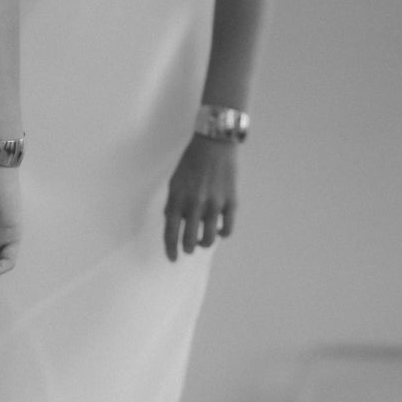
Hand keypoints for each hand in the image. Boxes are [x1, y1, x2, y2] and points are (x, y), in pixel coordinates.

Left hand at [163, 136, 238, 260]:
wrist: (214, 142)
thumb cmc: (192, 161)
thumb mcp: (175, 181)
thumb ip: (173, 203)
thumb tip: (174, 224)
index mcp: (177, 198)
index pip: (171, 232)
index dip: (171, 249)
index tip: (173, 258)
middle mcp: (195, 204)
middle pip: (189, 240)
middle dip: (188, 248)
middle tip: (190, 247)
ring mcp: (214, 204)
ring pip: (209, 238)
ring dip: (205, 242)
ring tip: (204, 238)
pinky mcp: (231, 202)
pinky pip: (227, 229)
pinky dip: (222, 233)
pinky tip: (219, 228)